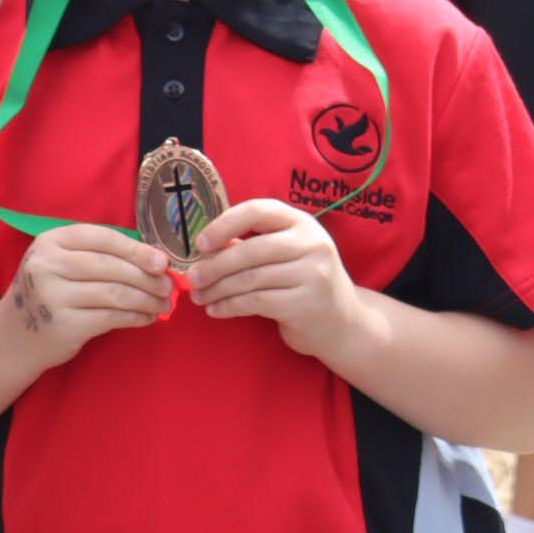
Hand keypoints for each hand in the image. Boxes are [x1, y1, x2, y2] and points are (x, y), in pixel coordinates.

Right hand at [5, 223, 173, 367]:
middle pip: (111, 267)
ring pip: (115, 293)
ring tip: (163, 304)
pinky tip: (148, 318)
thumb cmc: (48, 293)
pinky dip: (136, 317)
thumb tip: (154, 260)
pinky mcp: (64, 325)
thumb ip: (97, 255)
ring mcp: (53, 296)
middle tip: (168, 287)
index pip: (101, 238)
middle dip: (147, 277)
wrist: (14, 334)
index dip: (136, 249)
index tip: (161, 261)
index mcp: (49, 242)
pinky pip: (112, 317)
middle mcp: (47, 265)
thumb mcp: (60, 264)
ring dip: (147, 299)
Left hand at [190, 199, 367, 357]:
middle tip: (192, 278)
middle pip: (251, 250)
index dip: (225, 224)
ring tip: (199, 297)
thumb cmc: (300, 280)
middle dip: (214, 265)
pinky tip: (215, 310)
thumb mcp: (283, 253)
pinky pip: (256, 302)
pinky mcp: (306, 304)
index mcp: (301, 223)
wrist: (341, 322)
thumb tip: (202, 247)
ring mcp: (313, 274)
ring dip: (217, 289)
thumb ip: (249, 244)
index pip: (258, 210)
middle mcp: (312, 244)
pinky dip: (229, 306)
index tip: (201, 243)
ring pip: (250, 279)